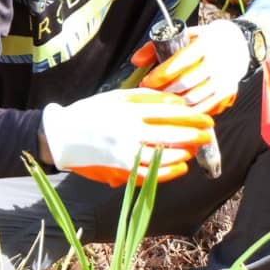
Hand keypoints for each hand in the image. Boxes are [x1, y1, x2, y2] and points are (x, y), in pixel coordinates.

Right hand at [41, 88, 213, 186]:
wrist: (61, 135)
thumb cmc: (90, 112)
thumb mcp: (117, 97)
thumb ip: (146, 98)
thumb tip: (175, 101)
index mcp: (128, 110)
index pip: (169, 111)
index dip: (191, 115)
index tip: (205, 117)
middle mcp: (128, 131)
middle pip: (170, 133)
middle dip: (194, 134)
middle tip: (208, 134)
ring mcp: (124, 152)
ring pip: (163, 155)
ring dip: (183, 153)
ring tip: (194, 149)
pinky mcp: (119, 168)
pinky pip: (149, 173)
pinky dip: (168, 171)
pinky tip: (180, 167)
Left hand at [131, 20, 248, 114]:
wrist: (238, 43)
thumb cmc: (206, 40)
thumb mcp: (183, 36)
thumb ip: (158, 47)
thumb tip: (136, 61)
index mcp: (206, 43)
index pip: (179, 62)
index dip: (160, 75)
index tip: (146, 82)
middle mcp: (218, 61)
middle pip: (186, 83)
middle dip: (164, 91)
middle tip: (152, 94)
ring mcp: (225, 78)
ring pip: (195, 98)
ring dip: (176, 103)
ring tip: (163, 102)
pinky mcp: (229, 91)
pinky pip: (207, 107)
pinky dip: (191, 110)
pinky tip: (180, 108)